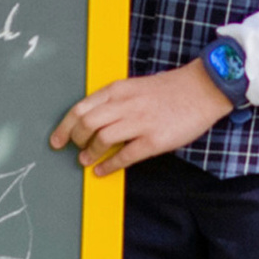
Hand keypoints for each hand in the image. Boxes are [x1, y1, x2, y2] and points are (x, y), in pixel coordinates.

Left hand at [51, 61, 230, 175]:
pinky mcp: (154, 140)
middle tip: (74, 149)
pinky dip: (109, 166)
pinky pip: (124, 156)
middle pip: (86, 123)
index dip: (64, 127)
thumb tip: (91, 120)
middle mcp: (124, 104)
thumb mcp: (134, 87)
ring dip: (89, 153)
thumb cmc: (168, 90)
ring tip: (86, 160)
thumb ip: (113, 100)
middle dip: (75, 140)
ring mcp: (139, 122)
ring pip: (101, 139)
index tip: (56, 140)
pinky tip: (102, 171)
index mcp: (117, 90)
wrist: (202, 89)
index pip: (80, 108)